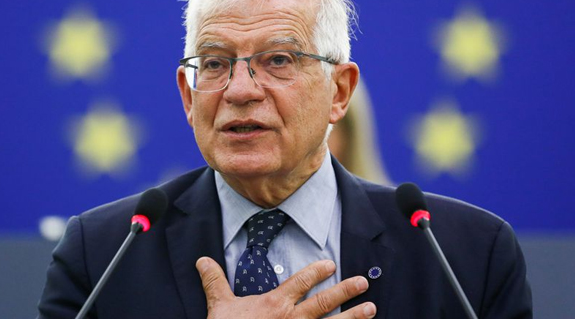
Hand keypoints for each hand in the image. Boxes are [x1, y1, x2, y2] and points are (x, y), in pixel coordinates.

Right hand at [196, 257, 376, 318]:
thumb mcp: (220, 306)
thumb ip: (215, 282)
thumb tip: (203, 260)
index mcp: (275, 305)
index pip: (300, 283)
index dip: (316, 272)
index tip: (329, 264)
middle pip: (324, 302)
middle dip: (345, 291)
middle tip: (362, 283)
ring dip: (353, 318)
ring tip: (371, 309)